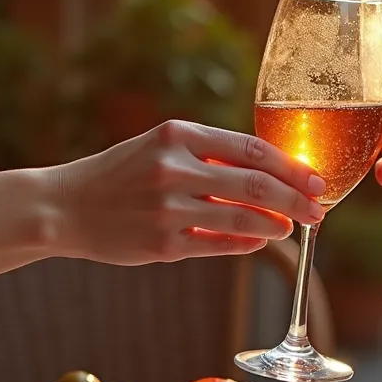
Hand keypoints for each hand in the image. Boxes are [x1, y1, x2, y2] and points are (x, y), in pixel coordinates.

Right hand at [49, 120, 325, 264]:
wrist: (64, 206)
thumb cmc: (121, 174)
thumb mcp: (160, 148)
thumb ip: (209, 157)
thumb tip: (270, 175)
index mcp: (177, 136)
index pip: (251, 149)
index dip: (291, 167)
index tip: (316, 180)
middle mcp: (173, 169)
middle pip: (254, 184)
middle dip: (294, 200)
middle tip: (317, 211)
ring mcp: (167, 208)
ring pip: (241, 219)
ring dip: (274, 225)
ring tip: (288, 228)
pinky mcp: (162, 244)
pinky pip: (218, 245)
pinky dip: (245, 244)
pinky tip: (259, 241)